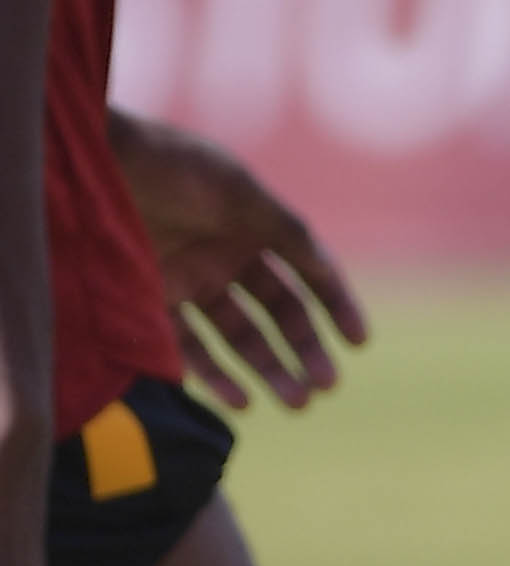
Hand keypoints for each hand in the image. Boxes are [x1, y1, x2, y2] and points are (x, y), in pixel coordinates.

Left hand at [103, 112, 367, 412]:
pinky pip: (190, 350)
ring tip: (297, 404)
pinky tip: (242, 402)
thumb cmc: (169, 166)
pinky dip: (217, 378)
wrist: (94, 162)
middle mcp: (226, 257)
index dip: (337, 306)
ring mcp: (190, 282)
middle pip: (279, 314)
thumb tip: (327, 266)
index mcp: (255, 227)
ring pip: (241, 338)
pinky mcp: (152, 303)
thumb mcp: (240, 192)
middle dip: (306, 350)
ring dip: (271, 371)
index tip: (358, 342)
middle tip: (326, 386)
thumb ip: (286, 230)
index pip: (307, 274)